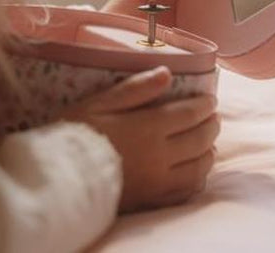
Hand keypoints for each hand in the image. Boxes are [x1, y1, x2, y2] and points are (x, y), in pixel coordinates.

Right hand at [57, 67, 219, 212]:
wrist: (61, 178)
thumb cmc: (77, 133)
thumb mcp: (100, 102)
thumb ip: (136, 88)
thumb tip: (166, 73)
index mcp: (149, 127)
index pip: (189, 114)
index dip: (204, 105)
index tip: (210, 99)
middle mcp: (160, 155)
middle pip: (200, 139)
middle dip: (211, 125)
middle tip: (213, 117)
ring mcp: (158, 181)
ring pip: (198, 167)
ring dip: (209, 151)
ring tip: (209, 142)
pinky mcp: (151, 200)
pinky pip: (185, 192)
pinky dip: (197, 179)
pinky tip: (196, 173)